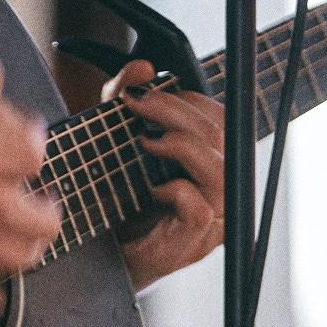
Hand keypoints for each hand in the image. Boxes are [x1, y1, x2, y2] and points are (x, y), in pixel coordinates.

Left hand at [106, 60, 224, 290]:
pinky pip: (199, 208)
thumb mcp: (117, 140)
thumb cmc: (116, 201)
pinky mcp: (191, 245)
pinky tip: (150, 189)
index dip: (191, 99)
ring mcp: (211, 222)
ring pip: (218, 170)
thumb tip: (143, 67)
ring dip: (178, 146)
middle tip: (137, 105)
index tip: (149, 92)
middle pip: (221, 137)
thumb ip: (127, 102)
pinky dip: (173, 190)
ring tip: (144, 141)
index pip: (223, 121)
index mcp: (212, 165)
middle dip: (175, 112)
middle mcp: (221, 192)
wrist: (103, 259)